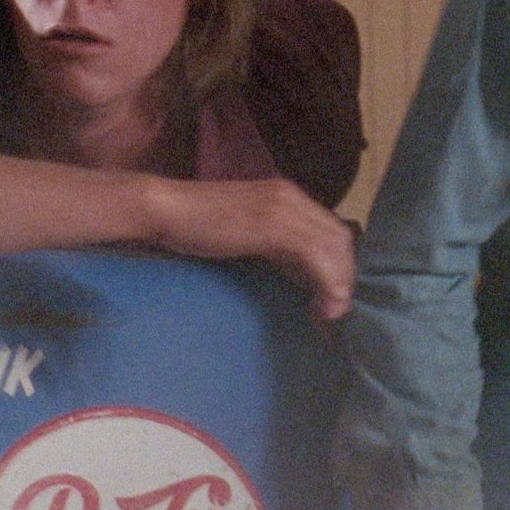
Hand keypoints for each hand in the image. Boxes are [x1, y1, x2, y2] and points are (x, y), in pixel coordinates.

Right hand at [145, 177, 357, 321]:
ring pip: (334, 246)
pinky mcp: (273, 225)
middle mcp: (293, 197)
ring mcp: (284, 208)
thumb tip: (299, 273)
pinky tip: (322, 306)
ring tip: (330, 314)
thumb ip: (275, 247)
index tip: (332, 296)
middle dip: (344, 276)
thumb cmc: (197, 226)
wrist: (166, 209)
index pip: (331, 229)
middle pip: (340, 237)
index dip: (339, 264)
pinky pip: (316, 255)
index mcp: (288, 196)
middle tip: (334, 310)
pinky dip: (327, 282)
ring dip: (339, 283)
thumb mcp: (248, 235)